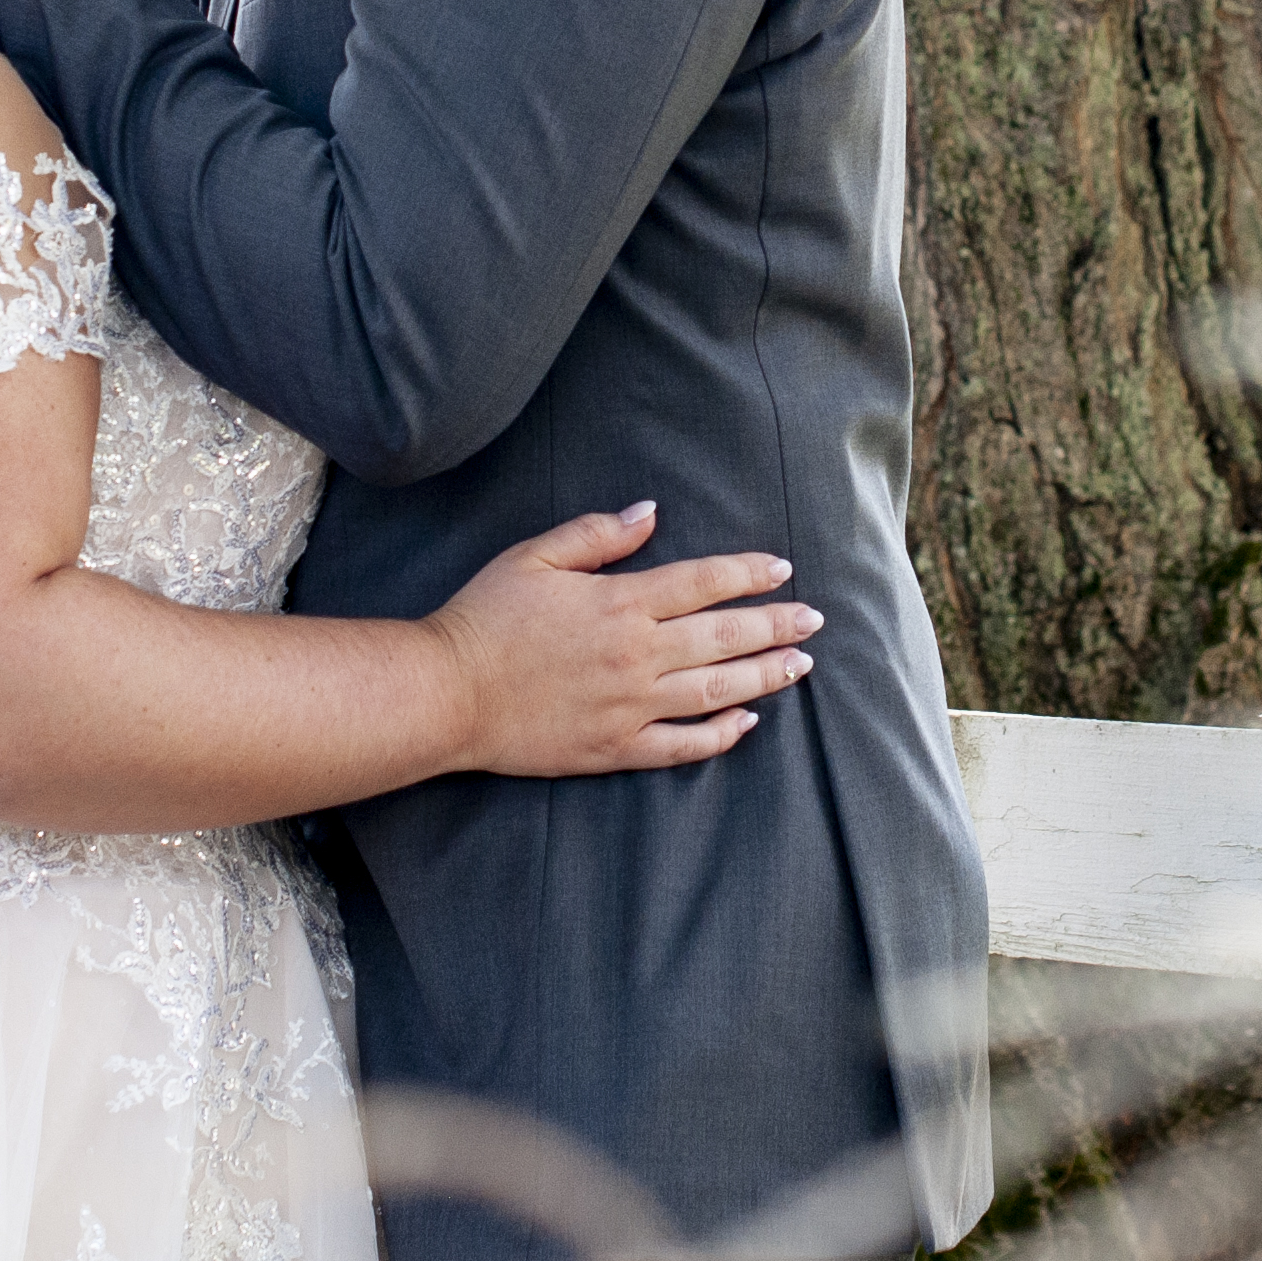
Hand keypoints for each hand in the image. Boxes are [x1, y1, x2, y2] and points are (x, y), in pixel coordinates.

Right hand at [421, 505, 821, 776]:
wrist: (446, 693)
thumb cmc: (484, 618)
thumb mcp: (534, 557)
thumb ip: (596, 535)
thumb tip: (650, 512)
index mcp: (620, 603)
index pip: (704, 582)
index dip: (749, 573)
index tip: (783, 570)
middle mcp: (636, 655)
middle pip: (725, 637)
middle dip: (777, 625)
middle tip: (815, 621)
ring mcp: (630, 706)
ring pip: (716, 691)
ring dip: (765, 677)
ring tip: (800, 666)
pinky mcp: (614, 748)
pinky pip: (681, 745)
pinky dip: (719, 735)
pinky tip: (746, 723)